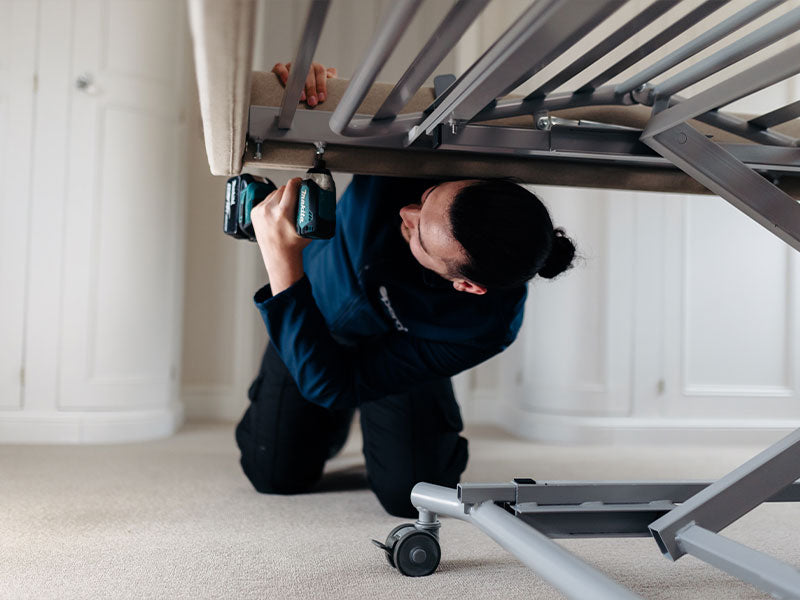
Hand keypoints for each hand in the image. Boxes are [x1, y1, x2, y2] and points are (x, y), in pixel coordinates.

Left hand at [250, 178, 311, 293]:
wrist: (279, 257)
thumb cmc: (293, 246)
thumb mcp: (307, 227)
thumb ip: (311, 213)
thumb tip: (318, 200)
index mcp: (283, 212)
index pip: (290, 187)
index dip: (297, 182)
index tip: (300, 182)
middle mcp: (269, 210)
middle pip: (282, 189)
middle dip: (290, 191)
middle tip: (296, 196)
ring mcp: (260, 211)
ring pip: (273, 193)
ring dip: (280, 196)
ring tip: (286, 206)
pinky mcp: (254, 213)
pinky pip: (265, 200)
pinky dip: (272, 202)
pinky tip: (277, 211)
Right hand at [272, 61, 337, 106]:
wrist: (290, 89)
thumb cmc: (308, 88)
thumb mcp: (320, 85)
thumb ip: (328, 80)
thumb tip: (333, 74)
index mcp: (315, 67)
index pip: (321, 72)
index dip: (321, 85)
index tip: (322, 98)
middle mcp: (304, 64)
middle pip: (309, 72)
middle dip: (311, 89)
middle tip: (312, 101)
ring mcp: (292, 65)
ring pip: (296, 71)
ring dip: (299, 86)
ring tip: (302, 98)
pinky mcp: (279, 67)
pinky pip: (281, 69)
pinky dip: (285, 77)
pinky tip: (289, 88)